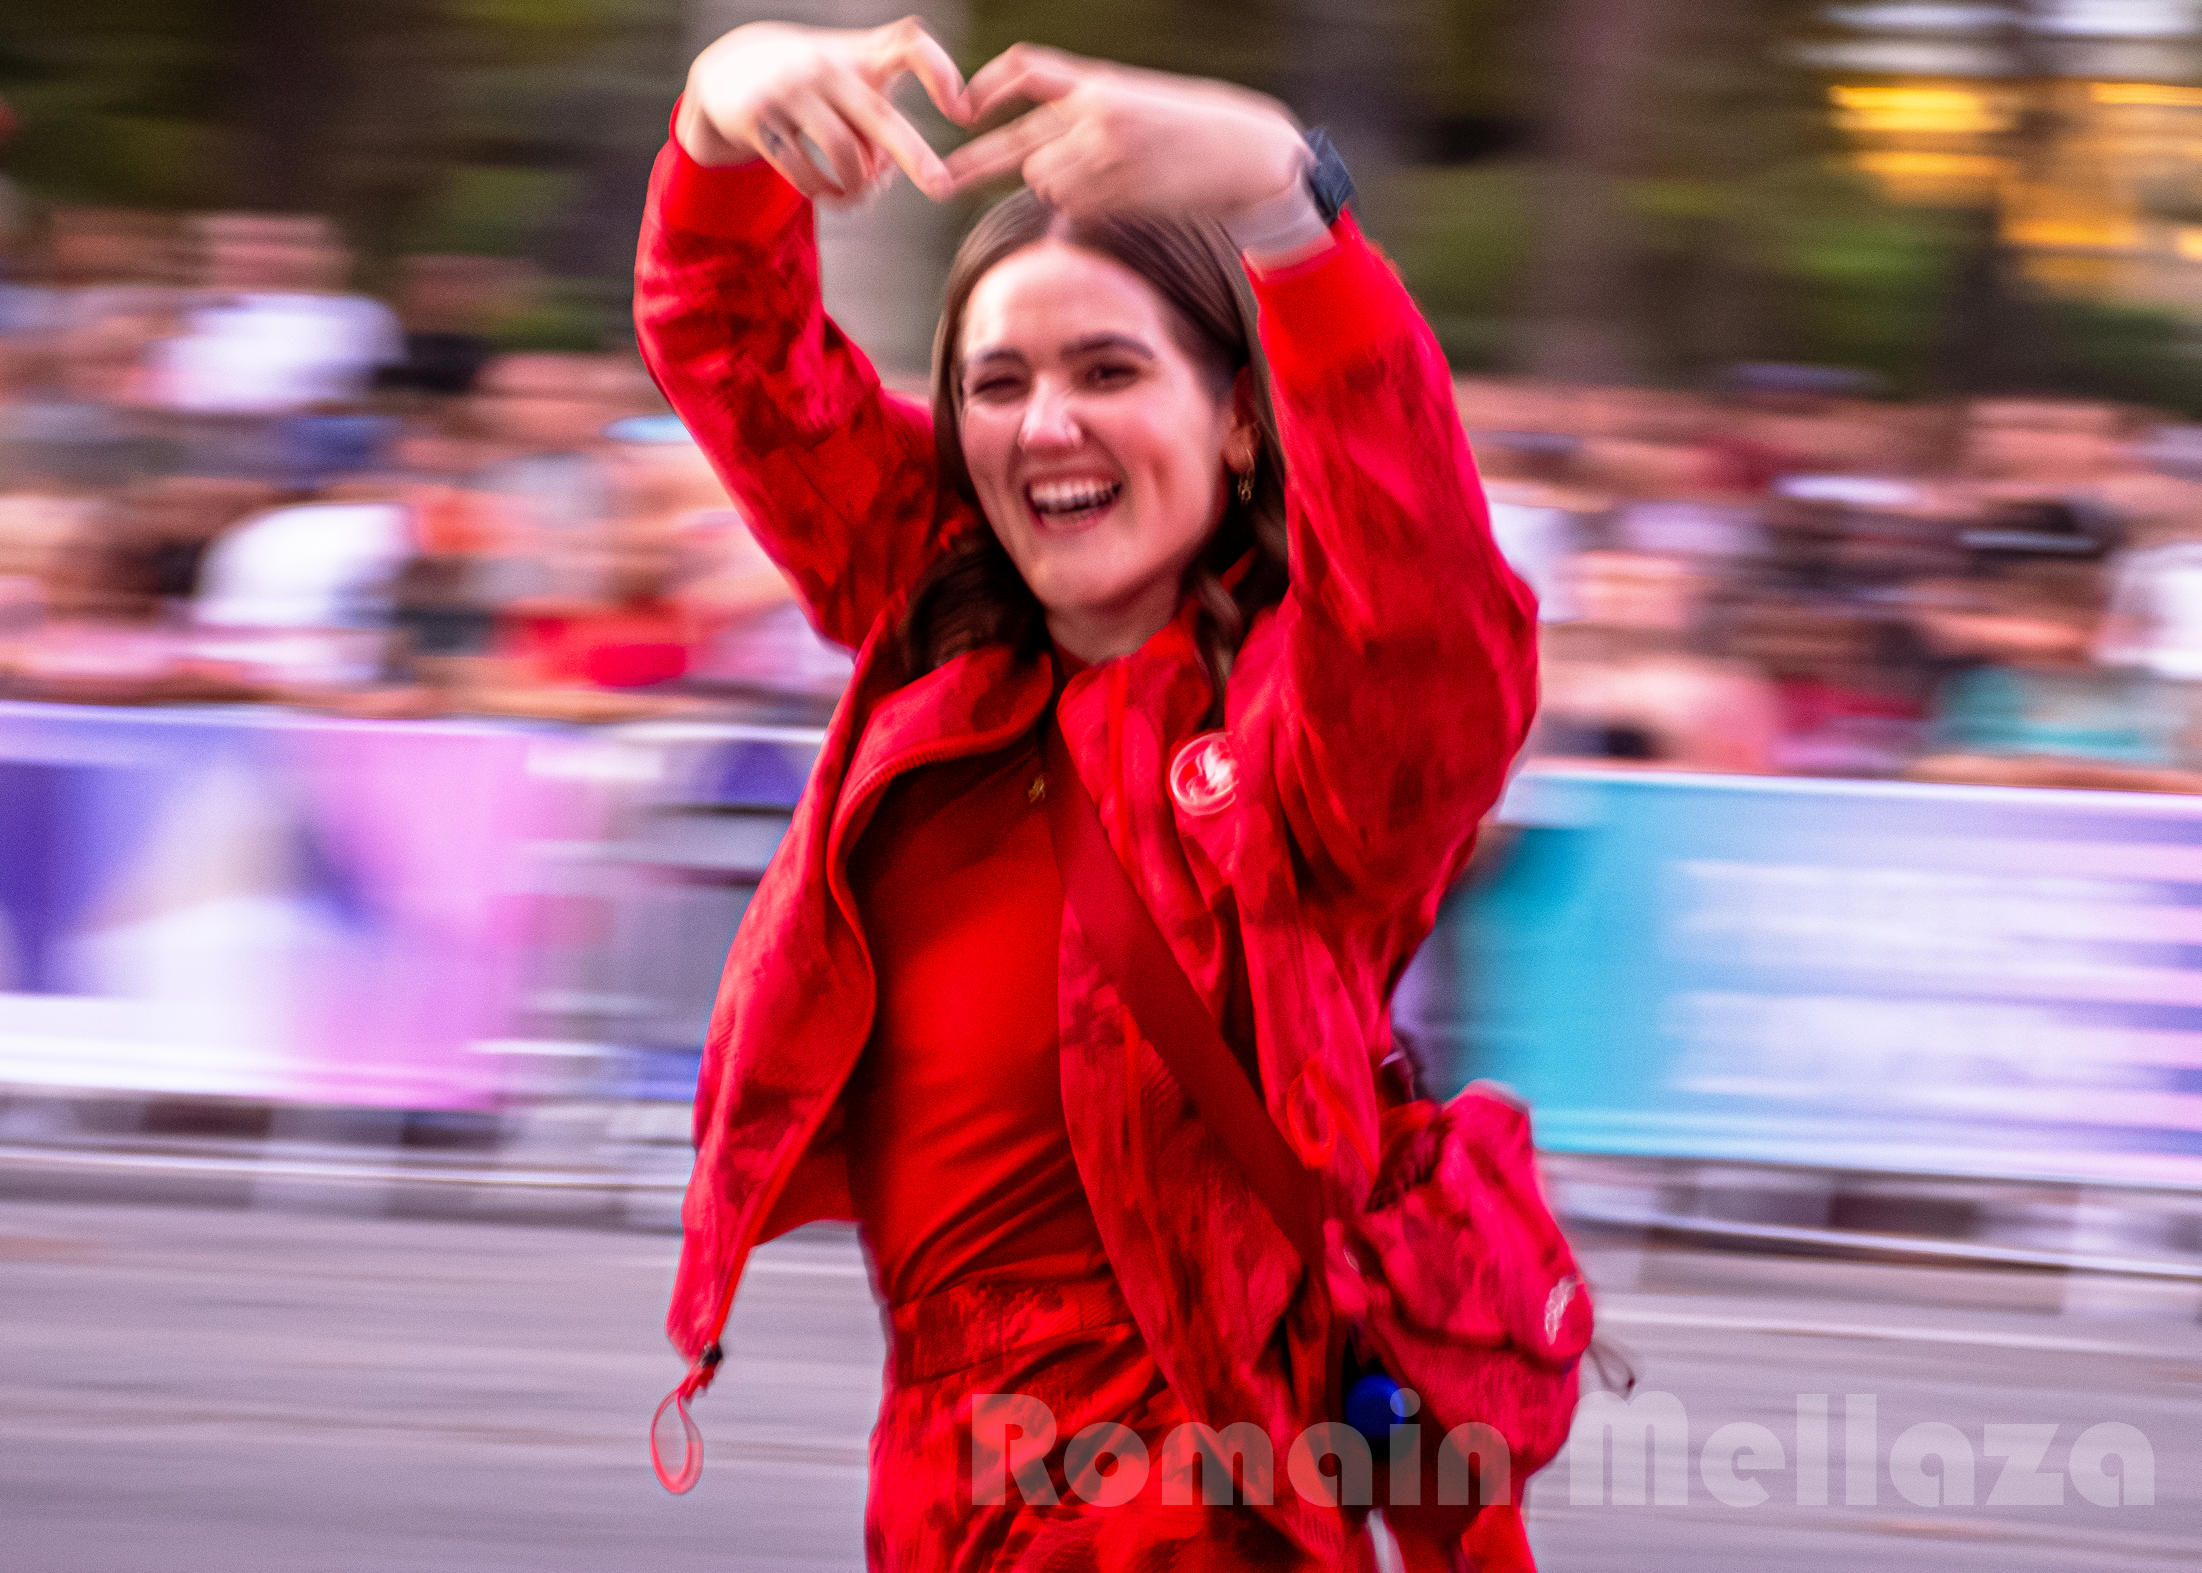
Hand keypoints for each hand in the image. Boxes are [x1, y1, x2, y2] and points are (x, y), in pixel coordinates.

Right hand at [677, 17, 969, 203]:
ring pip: (842, 154)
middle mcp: (826, 67)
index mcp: (858, 54)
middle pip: (878, 114)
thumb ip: (875, 125)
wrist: (727, 71)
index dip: (940, 73)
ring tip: (859, 196)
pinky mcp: (759, 120)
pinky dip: (824, 194)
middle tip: (941, 187)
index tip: (963, 112)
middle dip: (914, 155)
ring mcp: (790, 91)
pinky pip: (804, 172)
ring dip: (858, 188)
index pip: (909, 44)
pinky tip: (830, 195)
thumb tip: (886, 174)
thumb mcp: (847, 87)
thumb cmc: (810, 86)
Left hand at [942, 45, 1308, 222]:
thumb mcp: (1138, 102)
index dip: (988, 86)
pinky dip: (1087, 205)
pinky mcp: (1118, 195)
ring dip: (1061, 187)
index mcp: (1100, 83)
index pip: (1027, 71)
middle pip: (1020, 147)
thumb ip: (1085, 119)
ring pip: (1047, 183)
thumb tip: (1036, 167)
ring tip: (1115, 176)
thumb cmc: (1196, 130)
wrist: (1250, 156)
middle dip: (976, 165)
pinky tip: (1127, 192)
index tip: (962, 106)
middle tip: (939, 180)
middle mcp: (1096, 117)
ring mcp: (1105, 159)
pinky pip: (1076, 207)